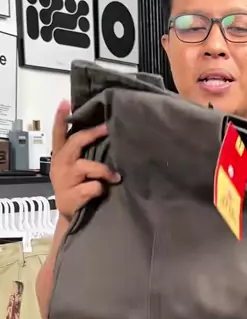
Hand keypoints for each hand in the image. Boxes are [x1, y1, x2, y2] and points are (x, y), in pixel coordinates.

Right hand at [50, 100, 120, 221]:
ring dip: (104, 171)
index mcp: (60, 156)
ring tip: (116, 177)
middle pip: (75, 143)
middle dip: (93, 134)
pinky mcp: (72, 196)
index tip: (66, 102)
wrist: (69, 216)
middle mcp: (60, 164)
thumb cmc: (75, 188)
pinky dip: (100, 189)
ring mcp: (65, 180)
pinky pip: (93, 187)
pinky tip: (102, 193)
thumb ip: (82, 153)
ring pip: (87, 166)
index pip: (58, 134)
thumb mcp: (73, 169)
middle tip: (108, 128)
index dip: (61, 118)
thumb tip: (104, 132)